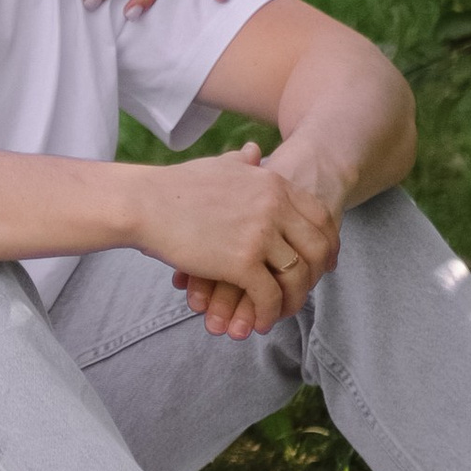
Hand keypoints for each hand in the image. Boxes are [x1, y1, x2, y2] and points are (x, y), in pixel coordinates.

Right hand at [127, 142, 338, 335]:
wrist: (144, 203)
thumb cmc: (176, 186)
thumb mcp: (219, 165)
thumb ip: (244, 162)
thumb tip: (255, 150)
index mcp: (273, 183)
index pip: (320, 217)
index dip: (326, 243)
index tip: (322, 262)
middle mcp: (274, 206)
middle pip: (317, 247)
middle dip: (315, 274)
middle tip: (304, 291)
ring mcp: (260, 234)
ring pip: (297, 275)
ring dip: (292, 299)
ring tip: (279, 310)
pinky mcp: (242, 262)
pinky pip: (269, 295)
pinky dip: (268, 312)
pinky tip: (259, 320)